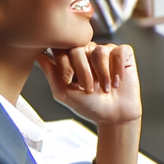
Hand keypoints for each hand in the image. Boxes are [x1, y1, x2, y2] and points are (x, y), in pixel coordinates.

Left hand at [38, 43, 141, 163]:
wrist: (113, 116)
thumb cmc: (89, 106)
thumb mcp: (64, 93)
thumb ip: (52, 74)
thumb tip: (38, 56)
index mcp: (74, 58)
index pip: (65, 48)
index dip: (67, 64)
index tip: (71, 82)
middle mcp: (90, 51)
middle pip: (81, 47)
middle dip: (84, 72)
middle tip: (89, 89)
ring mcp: (108, 51)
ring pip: (100, 51)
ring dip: (102, 74)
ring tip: (105, 88)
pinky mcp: (124, 54)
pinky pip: (120, 51)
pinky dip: (117, 68)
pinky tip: (117, 82)